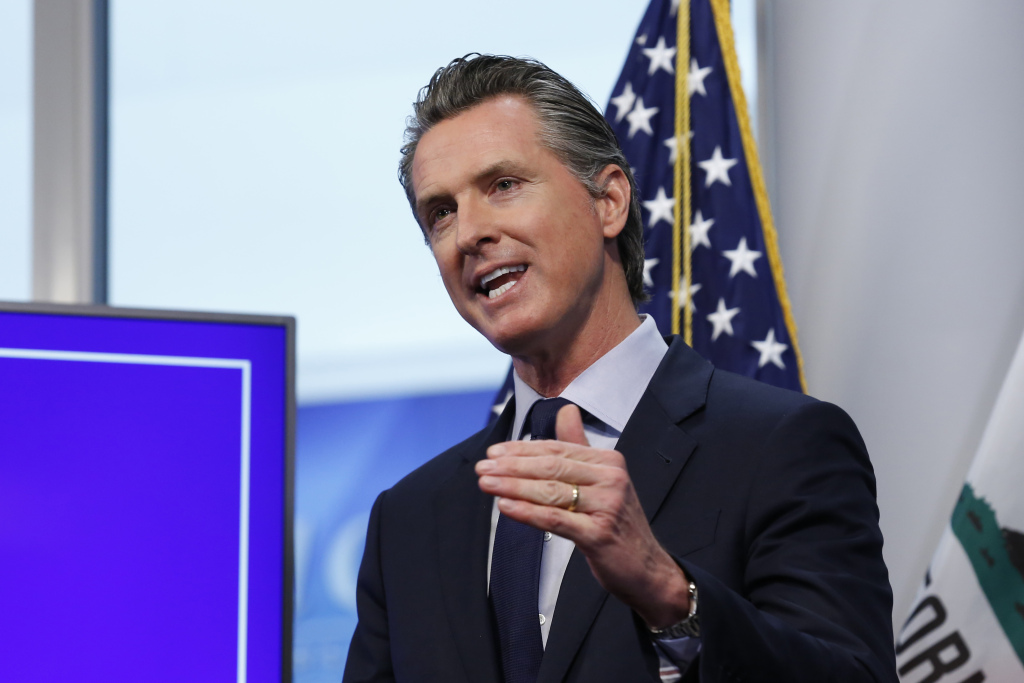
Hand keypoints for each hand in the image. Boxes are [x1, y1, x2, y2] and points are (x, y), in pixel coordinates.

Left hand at [475, 404, 691, 628]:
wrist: (647, 568)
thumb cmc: (617, 524)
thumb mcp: (602, 480)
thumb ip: (580, 446)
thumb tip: (566, 411)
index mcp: (608, 461)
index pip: (557, 449)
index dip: (522, 450)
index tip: (494, 453)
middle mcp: (611, 478)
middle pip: (551, 467)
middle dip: (511, 466)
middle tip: (482, 467)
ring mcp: (607, 506)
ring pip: (550, 491)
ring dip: (512, 486)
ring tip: (486, 484)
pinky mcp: (599, 534)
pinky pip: (555, 519)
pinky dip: (527, 512)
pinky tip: (505, 506)